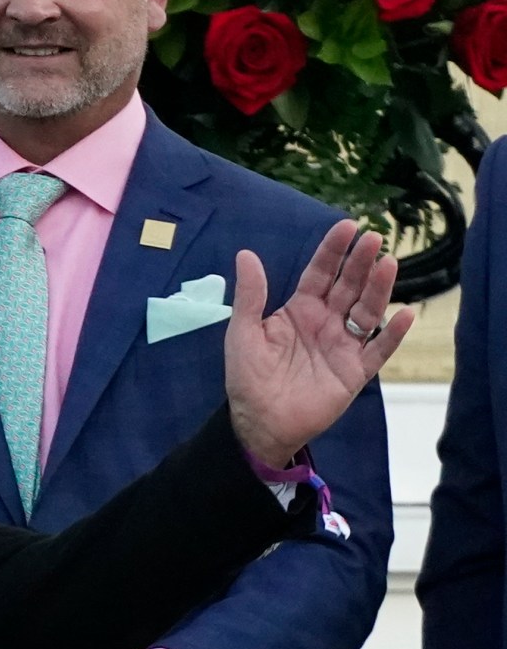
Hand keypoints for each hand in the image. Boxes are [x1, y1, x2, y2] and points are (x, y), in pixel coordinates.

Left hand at [224, 221, 410, 466]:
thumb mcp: (243, 332)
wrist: (258, 422)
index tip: (348, 226)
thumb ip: (250, 295)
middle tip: (374, 238)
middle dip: (360, 263)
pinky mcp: (355, 372)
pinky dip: (392, 334)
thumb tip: (246, 254)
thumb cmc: (248, 377)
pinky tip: (404, 314)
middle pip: (349, 287)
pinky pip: (378, 350)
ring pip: (367, 312)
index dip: (333, 251)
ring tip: (388, 264)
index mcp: (300, 310)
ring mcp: (344, 346)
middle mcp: (326, 323)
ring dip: (379, 289)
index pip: (320, 274)